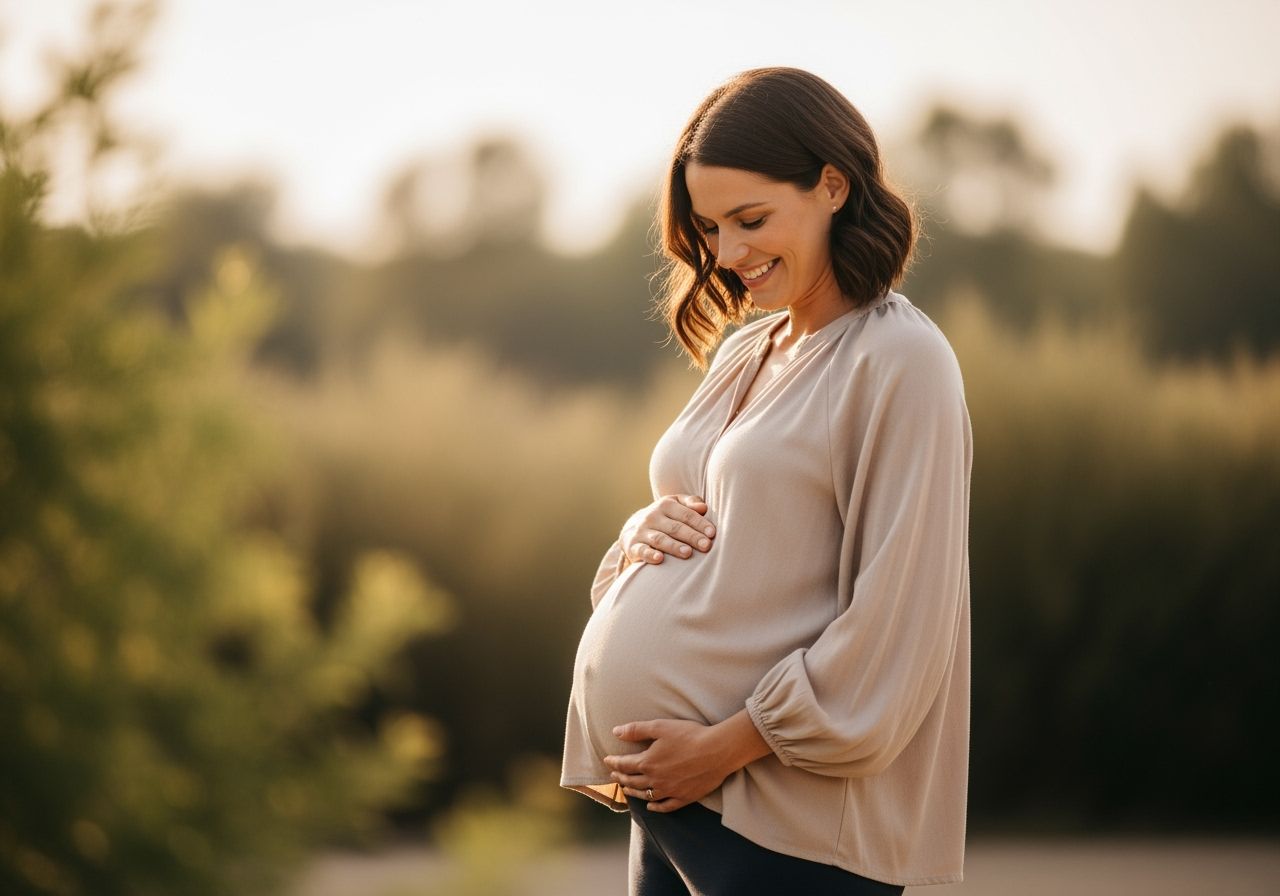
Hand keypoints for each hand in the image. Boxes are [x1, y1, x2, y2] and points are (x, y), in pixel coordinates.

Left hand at [602, 712, 771, 811]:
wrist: (717, 751)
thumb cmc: (689, 735)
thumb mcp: (660, 727)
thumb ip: (636, 730)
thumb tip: (616, 732)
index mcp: (648, 762)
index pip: (625, 764)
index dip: (614, 762)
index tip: (607, 760)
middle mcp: (656, 780)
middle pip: (633, 781)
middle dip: (621, 777)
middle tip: (614, 774)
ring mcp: (670, 791)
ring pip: (646, 795)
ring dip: (633, 792)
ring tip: (626, 789)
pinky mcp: (684, 797)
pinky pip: (666, 806)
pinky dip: (655, 807)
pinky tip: (650, 806)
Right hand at [619, 495, 715, 564]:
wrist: (634, 527)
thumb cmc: (666, 517)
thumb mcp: (677, 504)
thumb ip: (691, 503)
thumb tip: (703, 507)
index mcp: (666, 505)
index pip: (686, 514)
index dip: (700, 523)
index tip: (712, 533)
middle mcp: (652, 516)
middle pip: (675, 527)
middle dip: (691, 537)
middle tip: (706, 546)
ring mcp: (642, 532)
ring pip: (660, 539)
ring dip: (674, 546)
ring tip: (688, 553)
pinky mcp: (633, 546)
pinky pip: (641, 550)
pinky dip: (649, 554)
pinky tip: (659, 559)